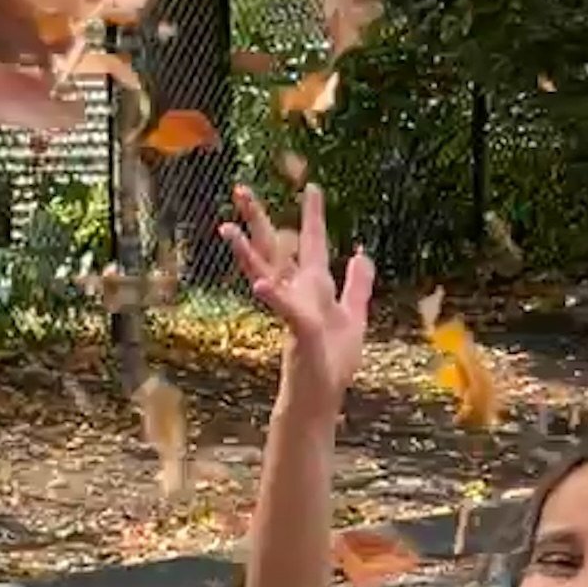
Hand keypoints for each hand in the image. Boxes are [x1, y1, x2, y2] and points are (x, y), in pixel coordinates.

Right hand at [224, 181, 374, 398]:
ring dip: (247, 251)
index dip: (312, 216)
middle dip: (258, 220)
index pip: (311, 244)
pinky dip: (274, 297)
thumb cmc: (332, 363)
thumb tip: (361, 253)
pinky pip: (286, 311)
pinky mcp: (298, 332)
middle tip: (240, 189)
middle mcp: (297, 294)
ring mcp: (292, 311)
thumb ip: (357, 284)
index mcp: (313, 288)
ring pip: (267, 274)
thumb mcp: (354, 317)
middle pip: (275, 249)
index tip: (311, 186)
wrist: (318, 400)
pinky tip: (261, 285)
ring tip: (226, 228)